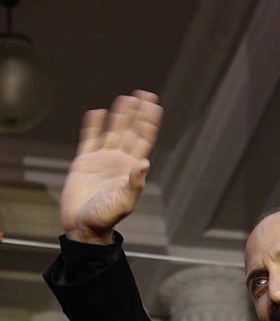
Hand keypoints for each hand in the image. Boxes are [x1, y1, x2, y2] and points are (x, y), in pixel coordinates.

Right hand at [60, 90, 162, 242]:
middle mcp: (119, 160)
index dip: (149, 122)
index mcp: (131, 168)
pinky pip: (90, 138)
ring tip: (126, 98)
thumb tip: (145, 162)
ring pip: (112, 131)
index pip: (144, 139)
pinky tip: (98, 113)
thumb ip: (134, 182)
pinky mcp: (84, 161)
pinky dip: (94, 126)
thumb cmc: (105, 218)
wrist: (83, 226)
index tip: (154, 105)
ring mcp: (102, 159)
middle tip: (144, 94)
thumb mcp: (124, 202)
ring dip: (119, 115)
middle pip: (131, 130)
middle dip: (137, 113)